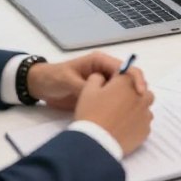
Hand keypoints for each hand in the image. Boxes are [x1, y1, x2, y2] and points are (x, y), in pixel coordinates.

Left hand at [25, 52, 147, 109]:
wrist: (40, 87)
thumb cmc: (53, 78)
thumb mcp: (67, 80)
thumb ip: (83, 86)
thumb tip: (100, 95)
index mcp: (100, 62)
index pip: (124, 67)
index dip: (134, 78)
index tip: (140, 92)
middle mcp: (105, 71)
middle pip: (127, 79)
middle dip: (136, 90)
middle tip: (141, 106)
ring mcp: (103, 85)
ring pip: (123, 91)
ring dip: (129, 100)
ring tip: (134, 114)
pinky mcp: (99, 97)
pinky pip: (113, 101)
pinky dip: (120, 107)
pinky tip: (123, 118)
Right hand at [74, 69, 154, 155]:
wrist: (96, 143)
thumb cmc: (91, 114)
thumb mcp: (88, 91)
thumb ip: (97, 78)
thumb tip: (102, 77)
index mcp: (128, 82)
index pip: (128, 74)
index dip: (118, 81)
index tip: (110, 90)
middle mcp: (142, 95)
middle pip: (141, 90)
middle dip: (131, 94)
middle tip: (115, 105)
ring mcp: (146, 113)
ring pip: (144, 107)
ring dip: (135, 110)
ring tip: (119, 118)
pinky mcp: (146, 129)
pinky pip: (143, 123)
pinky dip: (136, 125)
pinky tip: (123, 129)